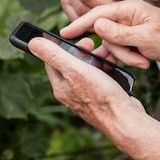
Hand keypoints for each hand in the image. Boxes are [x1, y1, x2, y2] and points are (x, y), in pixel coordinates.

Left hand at [28, 36, 142, 134]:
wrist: (126, 120)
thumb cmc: (101, 97)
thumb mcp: (75, 70)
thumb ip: (54, 56)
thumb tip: (33, 43)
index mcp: (60, 87)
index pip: (52, 61)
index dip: (62, 46)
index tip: (75, 39)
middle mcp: (70, 93)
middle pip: (71, 64)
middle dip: (83, 51)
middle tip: (92, 44)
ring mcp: (86, 96)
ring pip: (88, 70)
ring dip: (97, 58)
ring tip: (107, 53)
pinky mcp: (101, 98)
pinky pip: (101, 77)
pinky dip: (107, 68)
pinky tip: (114, 64)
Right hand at [60, 0, 159, 68]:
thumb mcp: (145, 38)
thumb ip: (119, 32)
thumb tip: (96, 25)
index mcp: (129, 8)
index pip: (97, 14)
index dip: (79, 23)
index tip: (64, 33)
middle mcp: (126, 16)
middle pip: (105, 34)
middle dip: (118, 50)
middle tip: (136, 57)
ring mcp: (128, 28)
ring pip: (112, 45)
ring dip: (126, 56)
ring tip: (144, 60)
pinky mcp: (131, 39)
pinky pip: (120, 50)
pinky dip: (129, 58)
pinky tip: (143, 61)